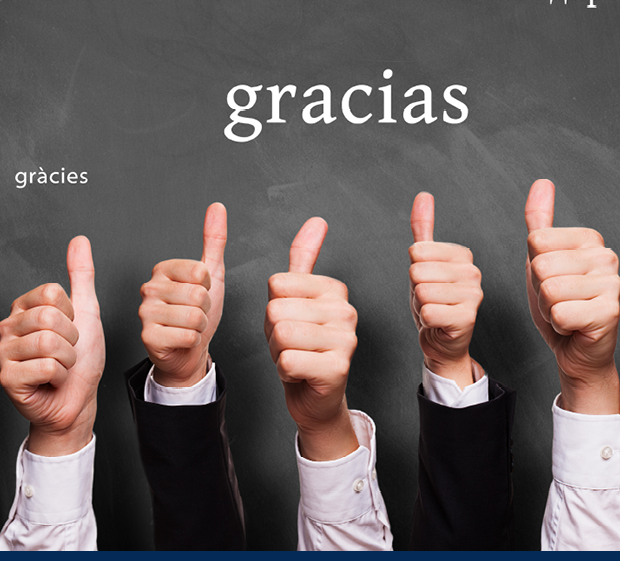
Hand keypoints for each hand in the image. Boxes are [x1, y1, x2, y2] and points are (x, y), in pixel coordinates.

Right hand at [0, 237, 105, 456]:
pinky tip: (50, 382)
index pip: (52, 293)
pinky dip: (59, 376)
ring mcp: (3, 353)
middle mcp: (7, 327)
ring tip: (59, 367)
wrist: (77, 402)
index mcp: (23, 308)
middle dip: (71, 339)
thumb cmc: (80, 362)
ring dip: (67, 360)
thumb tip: (79, 240)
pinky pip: (45, 367)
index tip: (69, 331)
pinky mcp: (6, 378)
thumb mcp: (86, 313)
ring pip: (48, 343)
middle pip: (49, 317)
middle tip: (66, 353)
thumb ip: (81, 276)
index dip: (72, 315)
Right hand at [138, 204, 229, 389]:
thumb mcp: (211, 274)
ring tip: (189, 326)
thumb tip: (217, 207)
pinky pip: (187, 335)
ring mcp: (145, 312)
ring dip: (200, 326)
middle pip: (198, 295)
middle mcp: (149, 288)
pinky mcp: (147, 336)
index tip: (199, 293)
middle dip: (205, 309)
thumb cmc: (199, 312)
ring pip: (194, 316)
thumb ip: (214, 240)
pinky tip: (181, 339)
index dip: (208, 287)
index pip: (200, 272)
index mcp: (163, 269)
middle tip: (195, 313)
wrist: (190, 349)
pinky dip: (192, 340)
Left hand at [269, 217, 363, 459]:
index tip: (291, 323)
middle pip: (276, 310)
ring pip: (280, 335)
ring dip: (277, 353)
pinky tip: (301, 374)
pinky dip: (284, 372)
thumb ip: (305, 259)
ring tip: (296, 358)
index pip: (277, 284)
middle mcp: (347, 311)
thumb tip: (317, 221)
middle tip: (292, 346)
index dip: (272, 308)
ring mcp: (346, 340)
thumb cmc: (303, 347)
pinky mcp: (338, 368)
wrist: (317, 398)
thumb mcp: (299, 299)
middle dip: (272, 334)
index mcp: (336, 290)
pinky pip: (286, 361)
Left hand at [407, 192, 485, 386]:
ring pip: (421, 292)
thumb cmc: (433, 302)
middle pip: (418, 271)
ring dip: (420, 307)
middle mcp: (474, 272)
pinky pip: (428, 312)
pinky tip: (437, 324)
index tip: (429, 283)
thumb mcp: (424, 263)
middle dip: (416, 290)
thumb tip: (423, 196)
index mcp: (464, 255)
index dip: (414, 272)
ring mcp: (473, 296)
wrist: (442, 342)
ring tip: (434, 312)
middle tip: (430, 301)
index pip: (417, 252)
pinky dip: (426, 322)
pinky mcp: (467, 318)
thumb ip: (424, 229)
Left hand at [523, 179, 619, 412]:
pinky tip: (574, 327)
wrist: (578, 352)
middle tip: (559, 302)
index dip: (534, 268)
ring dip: (549, 310)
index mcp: (590, 239)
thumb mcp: (541, 260)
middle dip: (540, 290)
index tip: (553, 281)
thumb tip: (542, 183)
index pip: (536, 240)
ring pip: (549, 290)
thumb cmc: (560, 305)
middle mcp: (606, 256)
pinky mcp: (610, 312)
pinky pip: (560, 314)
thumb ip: (540, 222)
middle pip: (540, 265)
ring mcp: (612, 283)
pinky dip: (559, 326)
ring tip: (566, 313)